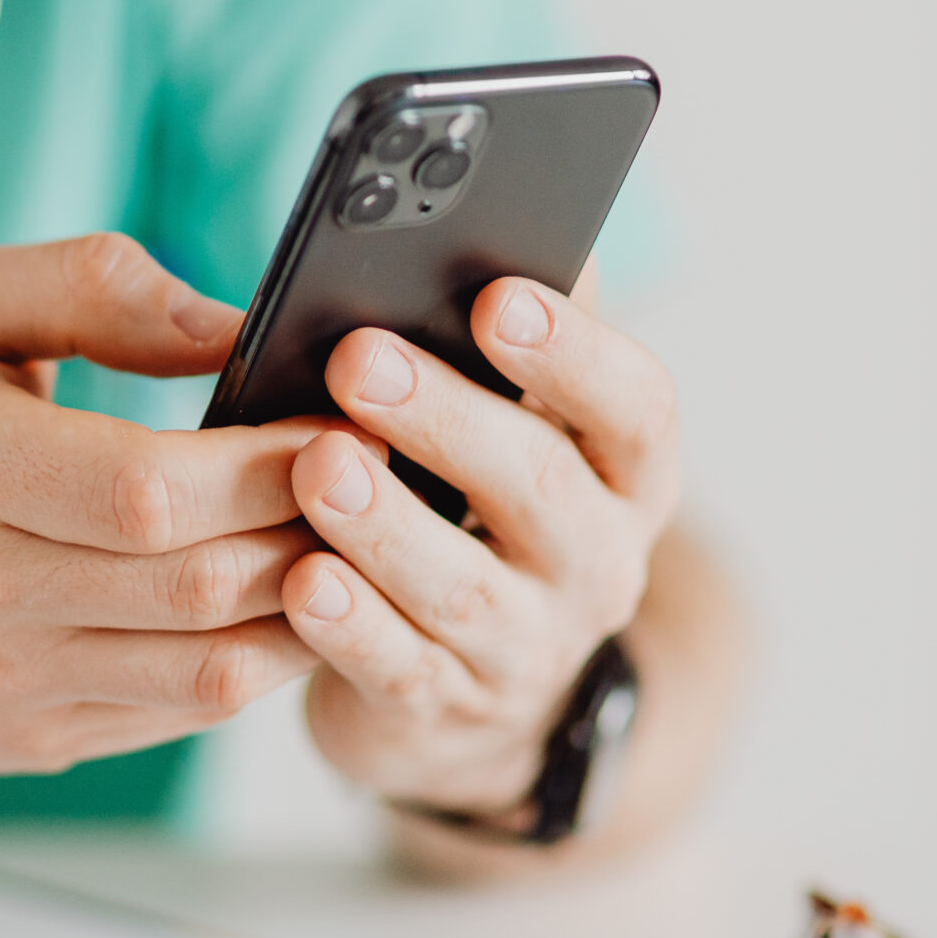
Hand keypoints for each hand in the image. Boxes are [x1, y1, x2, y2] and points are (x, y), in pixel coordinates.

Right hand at [0, 234, 332, 775]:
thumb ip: (89, 286)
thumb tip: (232, 322)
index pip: (148, 488)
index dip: (268, 462)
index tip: (338, 423)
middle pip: (196, 582)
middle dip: (312, 529)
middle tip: (376, 479)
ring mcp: (0, 683)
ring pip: (210, 668)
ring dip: (306, 607)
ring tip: (349, 542)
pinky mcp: (31, 740)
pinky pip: (184, 713)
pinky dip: (258, 658)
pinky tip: (285, 600)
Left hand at [282, 276, 680, 813]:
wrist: (467, 699)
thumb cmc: (470, 511)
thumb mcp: (512, 426)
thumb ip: (503, 340)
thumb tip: (473, 226)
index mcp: (623, 473)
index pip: (636, 407)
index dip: (574, 353)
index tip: (496, 297)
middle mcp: (597, 562)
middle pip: (541, 488)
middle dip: (447, 419)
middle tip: (357, 358)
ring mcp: (528, 649)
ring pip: (465, 587)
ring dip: (386, 524)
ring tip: (316, 465)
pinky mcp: (445, 711)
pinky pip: (399, 670)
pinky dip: (350, 629)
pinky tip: (299, 581)